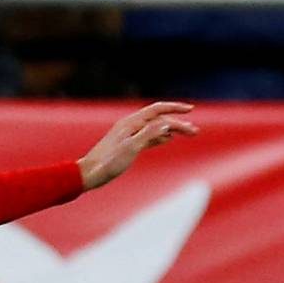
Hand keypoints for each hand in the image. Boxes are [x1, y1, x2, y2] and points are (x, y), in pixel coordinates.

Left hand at [77, 102, 196, 190]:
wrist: (89, 174)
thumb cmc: (107, 163)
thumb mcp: (131, 148)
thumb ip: (149, 134)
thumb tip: (166, 123)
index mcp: (131, 123)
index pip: (157, 110)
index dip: (175, 109)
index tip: (191, 111)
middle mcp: (131, 126)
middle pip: (159, 120)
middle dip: (178, 123)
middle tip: (194, 131)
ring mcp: (129, 135)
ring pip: (155, 129)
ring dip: (172, 130)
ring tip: (187, 134)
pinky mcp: (128, 145)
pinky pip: (148, 137)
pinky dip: (160, 137)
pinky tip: (168, 139)